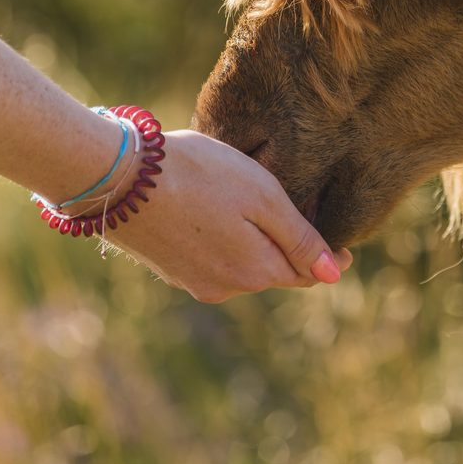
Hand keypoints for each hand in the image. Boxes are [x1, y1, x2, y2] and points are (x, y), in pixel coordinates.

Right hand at [106, 129, 351, 302]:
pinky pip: (210, 258)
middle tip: (298, 216)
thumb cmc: (200, 176)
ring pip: (240, 265)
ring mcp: (193, 281)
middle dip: (287, 249)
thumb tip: (333, 274)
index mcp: (255, 270)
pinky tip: (214, 213)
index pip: (304, 273)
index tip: (343, 244)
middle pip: (271, 270)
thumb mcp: (262, 197)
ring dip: (252, 244)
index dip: (326, 257)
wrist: (119, 177)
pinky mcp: (168, 269)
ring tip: (254, 210)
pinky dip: (222, 241)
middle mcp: (225, 287)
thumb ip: (299, 238)